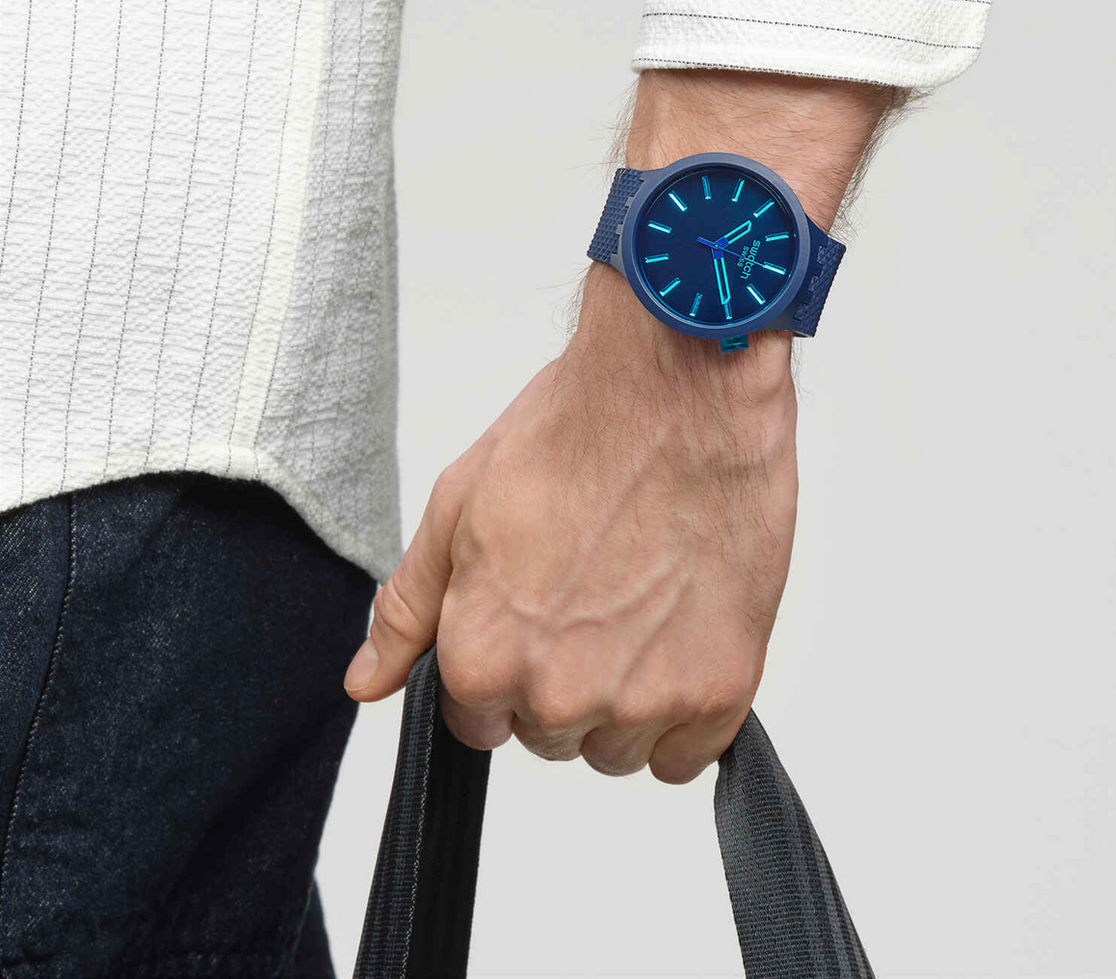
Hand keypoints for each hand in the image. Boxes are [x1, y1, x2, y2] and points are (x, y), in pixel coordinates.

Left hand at [344, 66, 899, 783]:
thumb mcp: (460, 503)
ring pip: (619, 748)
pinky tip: (687, 630)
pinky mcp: (721, 687)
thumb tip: (368, 681)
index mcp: (484, 657)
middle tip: (599, 590)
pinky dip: (689, 710)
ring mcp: (646, 697)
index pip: (479, 720)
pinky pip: (689, 755)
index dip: (506, 661)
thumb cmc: (580, 428)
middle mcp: (559, 694)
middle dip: (566, 676)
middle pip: (552, 733)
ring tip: (648, 600)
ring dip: (629, 696)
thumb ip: (410, 609)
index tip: (541, 610)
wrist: (685, 387)